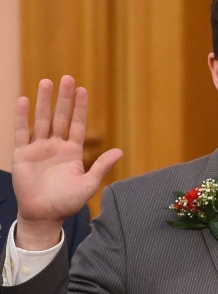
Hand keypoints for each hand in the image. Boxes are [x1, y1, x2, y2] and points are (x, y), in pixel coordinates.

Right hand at [13, 76, 121, 249]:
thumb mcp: (88, 184)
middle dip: (64, 98)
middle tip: (68, 78)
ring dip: (44, 102)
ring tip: (47, 82)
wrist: (45, 215)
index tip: (84, 90)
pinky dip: (22, 116)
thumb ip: (101, 166)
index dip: (80, 108)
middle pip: (60, 117)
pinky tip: (24, 100)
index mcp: (73, 152)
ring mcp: (39, 148)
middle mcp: (56, 146)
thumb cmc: (68, 202)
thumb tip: (120, 151)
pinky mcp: (22, 154)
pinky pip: (22, 132)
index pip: (77, 124)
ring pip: (42, 120)